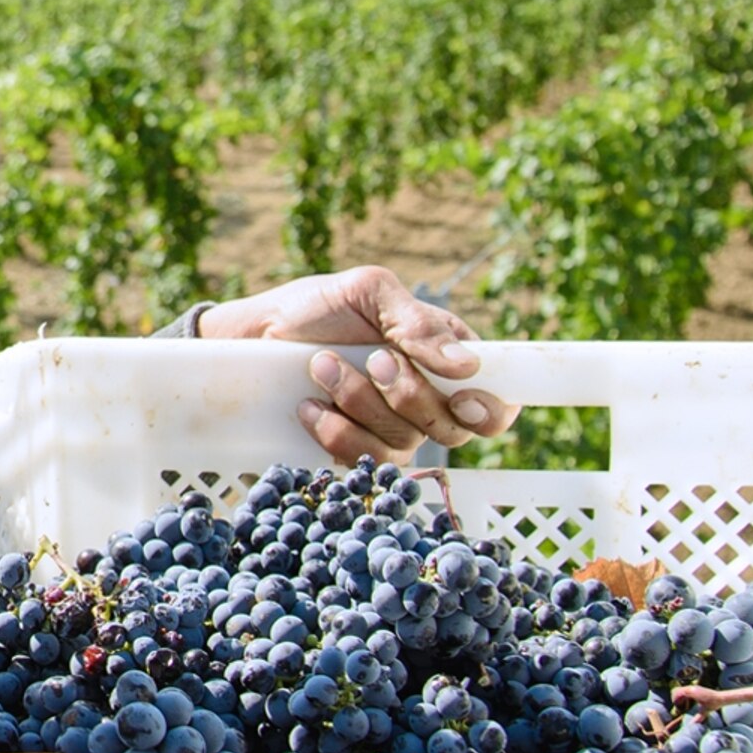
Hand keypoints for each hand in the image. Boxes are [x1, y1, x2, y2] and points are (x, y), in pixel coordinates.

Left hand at [197, 264, 518, 462]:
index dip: (492, 410)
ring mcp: (391, 430)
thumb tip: (466, 364)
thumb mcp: (370, 293)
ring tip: (321, 364)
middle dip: (408, 394)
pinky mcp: (354, 450)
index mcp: (447, 359)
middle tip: (372, 358)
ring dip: (360, 402)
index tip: (465, 398)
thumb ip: (418, 322)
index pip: (495, 401)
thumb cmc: (320, 306)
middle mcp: (427, 400)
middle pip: (452, 426)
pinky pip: (363, 460)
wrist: (256, 333)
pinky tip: (309, 405)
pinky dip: (335, 431)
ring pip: (404, 442)